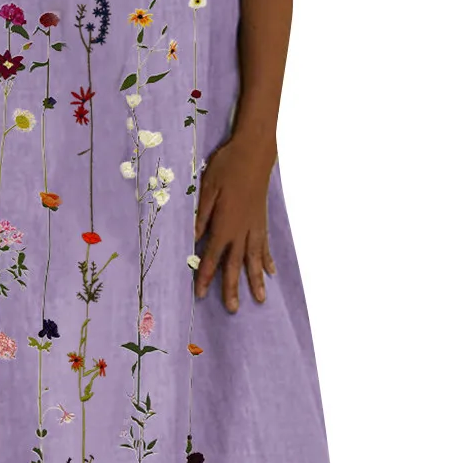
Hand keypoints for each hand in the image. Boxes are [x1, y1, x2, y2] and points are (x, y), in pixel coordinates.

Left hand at [193, 134, 276, 311]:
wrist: (254, 153)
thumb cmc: (226, 167)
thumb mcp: (207, 189)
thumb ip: (201, 216)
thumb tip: (193, 238)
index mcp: (224, 225)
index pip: (212, 257)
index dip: (206, 276)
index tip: (201, 294)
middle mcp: (241, 230)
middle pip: (235, 265)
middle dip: (232, 288)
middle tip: (233, 310)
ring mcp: (254, 226)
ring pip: (254, 260)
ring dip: (255, 280)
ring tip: (259, 300)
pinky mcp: (262, 220)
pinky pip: (265, 245)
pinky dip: (267, 260)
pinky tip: (270, 273)